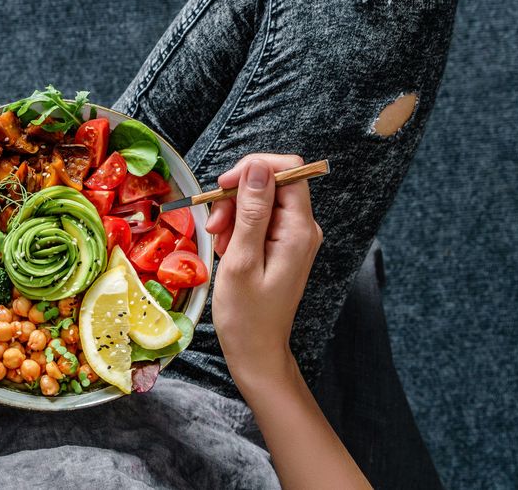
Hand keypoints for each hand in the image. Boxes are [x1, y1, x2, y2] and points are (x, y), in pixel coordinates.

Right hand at [206, 154, 322, 386]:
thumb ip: (251, 211)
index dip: (254, 169)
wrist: (255, 349)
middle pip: (271, 184)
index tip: (224, 186)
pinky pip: (257, 221)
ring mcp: (292, 237)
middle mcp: (302, 228)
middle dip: (237, 196)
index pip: (288, 170)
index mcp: (299, 230)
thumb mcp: (242, 259)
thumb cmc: (246, 314)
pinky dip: (237, 229)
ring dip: (233, 215)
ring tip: (220, 244)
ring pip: (260, 202)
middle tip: (215, 225)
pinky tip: (227, 251)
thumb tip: (257, 169)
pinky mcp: (280, 245)